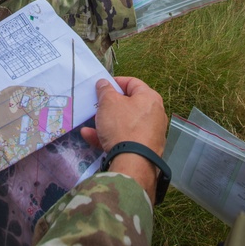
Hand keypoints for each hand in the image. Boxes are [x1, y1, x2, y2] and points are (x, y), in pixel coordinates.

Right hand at [82, 77, 167, 204]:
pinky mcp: (145, 149)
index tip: (102, 86)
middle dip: (109, 106)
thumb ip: (105, 90)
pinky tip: (91, 137)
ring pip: (124, 123)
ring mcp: (151, 133)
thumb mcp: (108, 103)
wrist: (133, 163)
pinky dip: (110, 137)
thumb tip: (103, 82)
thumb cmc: (122, 125)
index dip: (115, 82)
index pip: (132, 82)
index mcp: (150, 98)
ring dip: (105, 123)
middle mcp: (154, 114)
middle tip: (96, 106)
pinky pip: (125, 138)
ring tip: (89, 124)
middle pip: (129, 105)